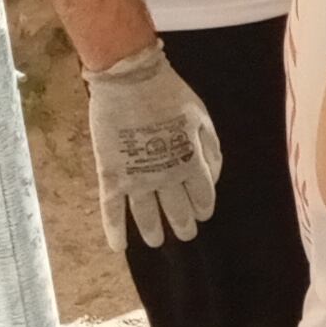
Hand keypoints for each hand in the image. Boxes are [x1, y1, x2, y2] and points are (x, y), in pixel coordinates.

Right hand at [86, 43, 221, 250]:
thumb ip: (211, 149)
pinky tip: (119, 246)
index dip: (204, 207)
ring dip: (153, 230)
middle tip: (185, 232)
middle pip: (178, 211)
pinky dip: (115, 230)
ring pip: (147, 215)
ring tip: (157, 240)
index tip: (202, 213)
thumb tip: (214, 178)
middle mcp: (166, 176)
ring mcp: (137, 178)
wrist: (130, 80)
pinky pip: (112, 209)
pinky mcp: (111, 174)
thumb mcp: (202, 117)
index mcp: (192, 162)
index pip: (203, 196)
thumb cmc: (169, 94)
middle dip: (183, 224)